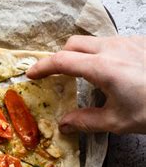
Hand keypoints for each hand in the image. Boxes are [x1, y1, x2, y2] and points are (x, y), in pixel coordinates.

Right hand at [26, 35, 145, 134]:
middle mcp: (113, 48)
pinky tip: (113, 73)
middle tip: (57, 76)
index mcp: (102, 67)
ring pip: (94, 41)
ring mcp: (129, 42)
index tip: (31, 74)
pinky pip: (113, 43)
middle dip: (61, 57)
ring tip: (85, 76)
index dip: (42, 67)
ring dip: (83, 54)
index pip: (61, 61)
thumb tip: (65, 125)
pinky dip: (102, 54)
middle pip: (74, 44)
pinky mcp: (142, 42)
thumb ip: (87, 121)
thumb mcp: (118, 121)